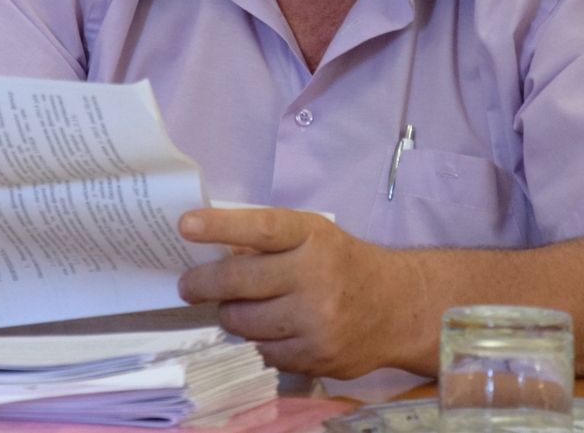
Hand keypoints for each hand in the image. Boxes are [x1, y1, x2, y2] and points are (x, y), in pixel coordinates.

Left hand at [175, 207, 423, 377]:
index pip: (259, 228)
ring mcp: (316, 320)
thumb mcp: (312, 236)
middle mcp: (315, 276)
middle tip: (188, 285)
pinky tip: (267, 329)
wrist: (398, 307)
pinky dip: (256, 340)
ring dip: (231, 314)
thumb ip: (267, 241)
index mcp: (312, 236)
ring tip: (235, 306)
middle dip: (202, 284)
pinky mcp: (316, 356)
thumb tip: (210, 250)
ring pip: (244, 322)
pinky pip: (263, 351)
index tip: (185, 226)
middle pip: (239, 282)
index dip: (220, 227)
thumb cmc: (343, 263)